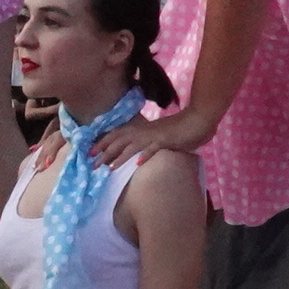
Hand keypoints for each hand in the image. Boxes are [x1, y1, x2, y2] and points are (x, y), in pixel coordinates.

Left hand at [88, 105, 216, 170]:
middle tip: (91, 163)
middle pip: (120, 141)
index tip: (90, 152)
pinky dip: (146, 155)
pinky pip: (154, 148)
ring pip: (133, 146)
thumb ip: (147, 142)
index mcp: (142, 129)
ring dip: (120, 157)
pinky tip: (138, 164)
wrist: (199, 119)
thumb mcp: (159, 135)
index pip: (118, 134)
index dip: (103, 142)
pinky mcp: (167, 140)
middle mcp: (145, 131)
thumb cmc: (180, 129)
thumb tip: (136, 153)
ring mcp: (155, 136)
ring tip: (109, 168)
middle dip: (105, 152)